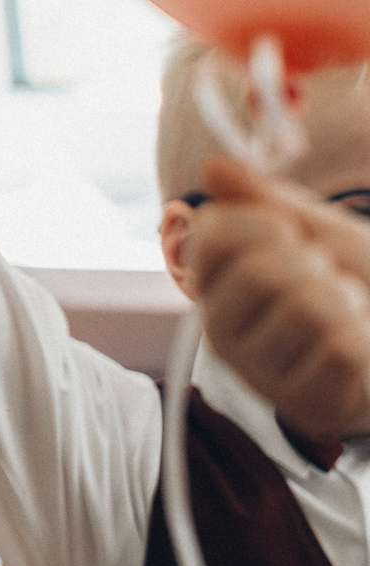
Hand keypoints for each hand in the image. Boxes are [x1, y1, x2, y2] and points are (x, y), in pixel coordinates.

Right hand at [185, 156, 369, 442]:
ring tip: (345, 316)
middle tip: (324, 281)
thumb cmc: (358, 283)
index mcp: (217, 286)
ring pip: (305, 307)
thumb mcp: (315, 232)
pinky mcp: (300, 400)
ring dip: (344, 303)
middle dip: (312, 265)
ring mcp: (258, 371)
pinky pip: (337, 346)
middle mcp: (222, 330)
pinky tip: (356, 349)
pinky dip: (361, 339)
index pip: (211, 236)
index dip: (260, 223)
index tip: (288, 235)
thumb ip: (265, 201)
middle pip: (259, 271)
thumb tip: (213, 166)